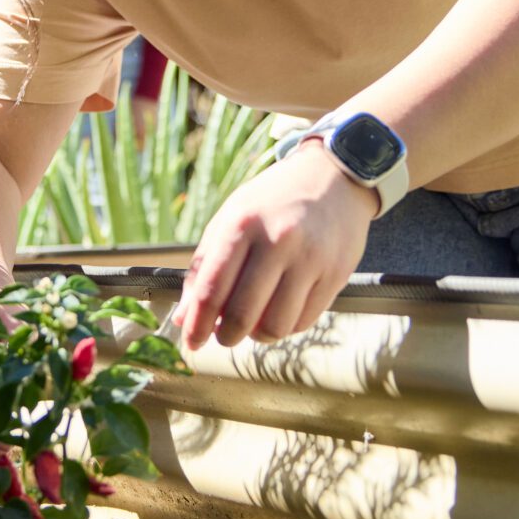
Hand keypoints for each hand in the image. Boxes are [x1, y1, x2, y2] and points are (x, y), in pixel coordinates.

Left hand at [169, 140, 378, 351]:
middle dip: (225, 336)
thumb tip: (182, 318)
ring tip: (253, 321)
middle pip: (242, 316)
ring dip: (257, 335)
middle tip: (223, 335)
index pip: (211, 290)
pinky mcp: (336, 274)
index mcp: (242, 224)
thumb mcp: (230, 218)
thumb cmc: (272, 201)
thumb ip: (203, 267)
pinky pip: (303, 322)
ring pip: (275, 327)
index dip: (196, 325)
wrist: (334, 177)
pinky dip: (285, 326)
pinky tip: (280, 309)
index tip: (191, 342)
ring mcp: (311, 259)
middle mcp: (278, 241)